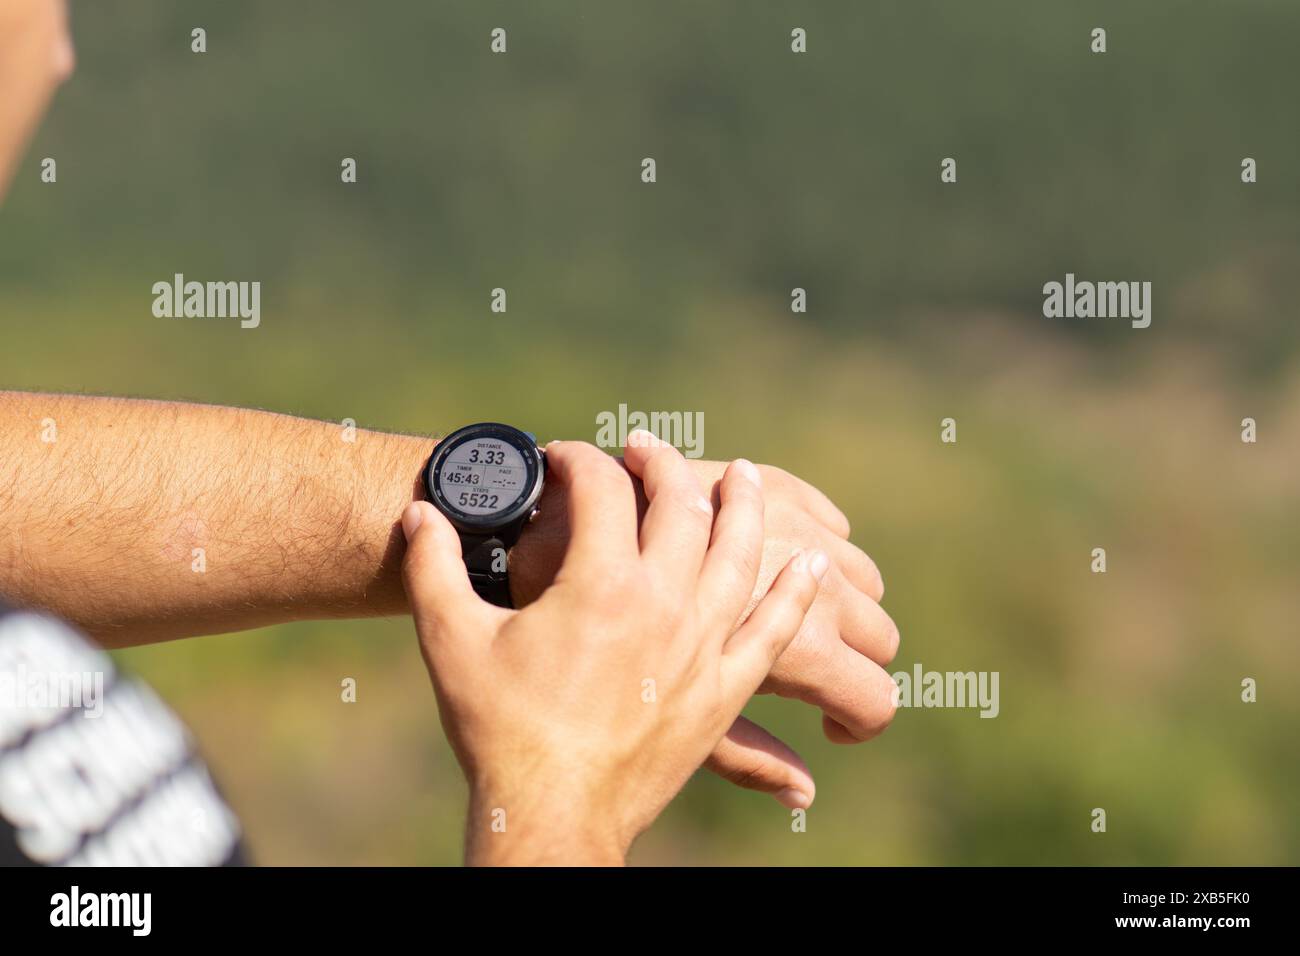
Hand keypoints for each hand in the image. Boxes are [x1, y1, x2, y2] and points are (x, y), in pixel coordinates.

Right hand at [400, 437, 826, 864]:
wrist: (552, 812)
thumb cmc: (499, 727)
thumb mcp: (451, 639)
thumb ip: (431, 566)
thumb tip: (417, 511)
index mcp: (601, 584)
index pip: (601, 488)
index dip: (578, 460)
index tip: (561, 459)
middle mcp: (664, 604)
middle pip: (682, 505)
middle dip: (661, 464)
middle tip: (644, 448)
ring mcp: (702, 646)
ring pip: (740, 554)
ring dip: (743, 505)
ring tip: (744, 474)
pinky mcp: (723, 689)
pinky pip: (776, 629)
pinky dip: (797, 591)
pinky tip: (814, 562)